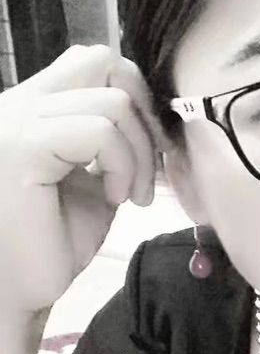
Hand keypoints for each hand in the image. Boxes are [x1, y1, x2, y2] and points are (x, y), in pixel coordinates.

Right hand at [0, 45, 171, 313]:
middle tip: (151, 165)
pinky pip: (98, 132)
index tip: (152, 148)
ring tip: (131, 194)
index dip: (136, 95)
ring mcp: (14, 121)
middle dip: (143, 113)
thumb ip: (114, 141)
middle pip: (103, 61)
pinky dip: (122, 164)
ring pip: (111, 101)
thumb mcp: (96, 179)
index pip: (94, 62)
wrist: (18, 292)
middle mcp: (17, 104)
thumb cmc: (55, 241)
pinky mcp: (20, 147)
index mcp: (34, 108)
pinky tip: (116, 198)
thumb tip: (151, 115)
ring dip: (139, 152)